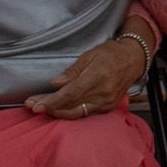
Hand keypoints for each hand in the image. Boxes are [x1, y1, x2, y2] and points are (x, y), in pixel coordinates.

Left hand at [26, 36, 143, 118]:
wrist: (134, 59)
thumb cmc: (112, 53)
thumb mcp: (90, 55)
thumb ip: (72, 71)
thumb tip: (56, 83)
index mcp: (97, 77)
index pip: (70, 94)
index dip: (51, 101)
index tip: (35, 105)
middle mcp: (102, 93)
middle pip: (70, 105)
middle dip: (49, 107)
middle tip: (32, 105)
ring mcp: (106, 102)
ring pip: (76, 113)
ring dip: (58, 111)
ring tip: (44, 107)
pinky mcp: (108, 108)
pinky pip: (85, 113)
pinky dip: (71, 112)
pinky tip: (60, 108)